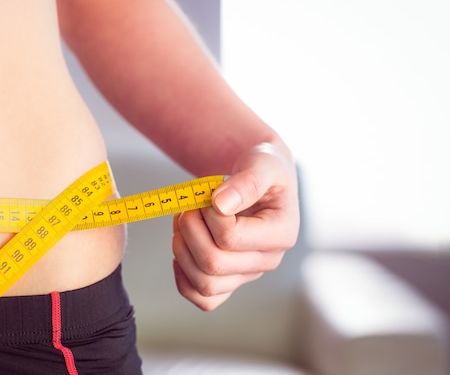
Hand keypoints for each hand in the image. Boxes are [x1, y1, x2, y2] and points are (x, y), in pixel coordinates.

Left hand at [172, 142, 299, 309]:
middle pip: (213, 264)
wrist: (259, 178)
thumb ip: (247, 181)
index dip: (208, 214)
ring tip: (184, 220)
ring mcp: (247, 274)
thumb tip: (220, 205)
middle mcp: (267, 260)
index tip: (208, 193)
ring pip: (204, 284)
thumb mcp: (263, 162)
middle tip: (189, 205)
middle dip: (189, 230)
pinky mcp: (229, 280)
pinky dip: (182, 277)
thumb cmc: (263, 168)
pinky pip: (203, 298)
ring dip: (181, 249)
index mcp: (281, 234)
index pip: (231, 237)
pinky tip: (182, 246)